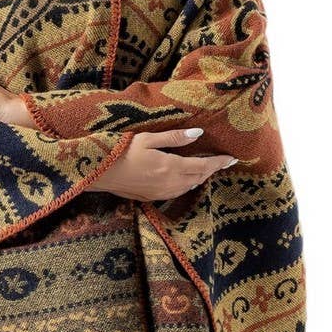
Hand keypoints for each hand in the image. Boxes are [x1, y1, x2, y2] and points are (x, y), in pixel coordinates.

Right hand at [89, 128, 237, 201]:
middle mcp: (169, 183)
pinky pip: (177, 192)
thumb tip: (198, 134)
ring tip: (206, 168)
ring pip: (188, 186)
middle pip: (198, 177)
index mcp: (170, 167)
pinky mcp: (152, 197)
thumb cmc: (121, 151)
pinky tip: (186, 179)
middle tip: (222, 162)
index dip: (218, 162)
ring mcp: (160, 193)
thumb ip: (174, 138)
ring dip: (199, 177)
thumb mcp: (148, 138)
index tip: (232, 158)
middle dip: (211, 169)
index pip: (202, 166)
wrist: (98, 173)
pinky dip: (186, 184)